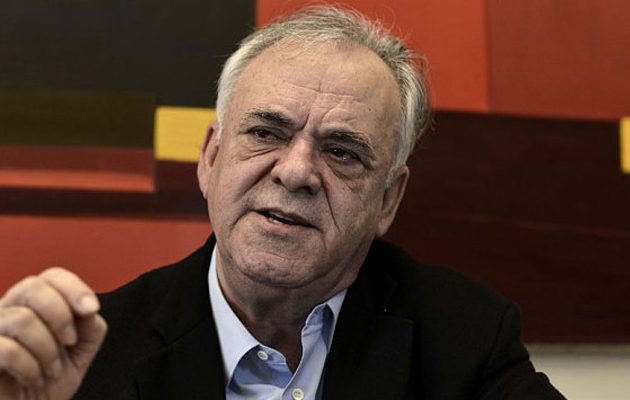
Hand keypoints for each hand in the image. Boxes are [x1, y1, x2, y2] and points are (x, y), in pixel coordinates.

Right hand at [0, 268, 106, 399]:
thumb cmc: (48, 382)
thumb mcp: (79, 353)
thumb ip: (90, 328)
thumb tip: (89, 310)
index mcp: (33, 305)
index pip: (52, 277)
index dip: (74, 288)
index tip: (91, 309)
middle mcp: (8, 311)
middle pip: (32, 286)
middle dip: (60, 315)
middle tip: (69, 341)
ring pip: (22, 318)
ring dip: (48, 349)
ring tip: (52, 369)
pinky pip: (7, 349)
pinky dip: (30, 367)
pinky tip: (33, 378)